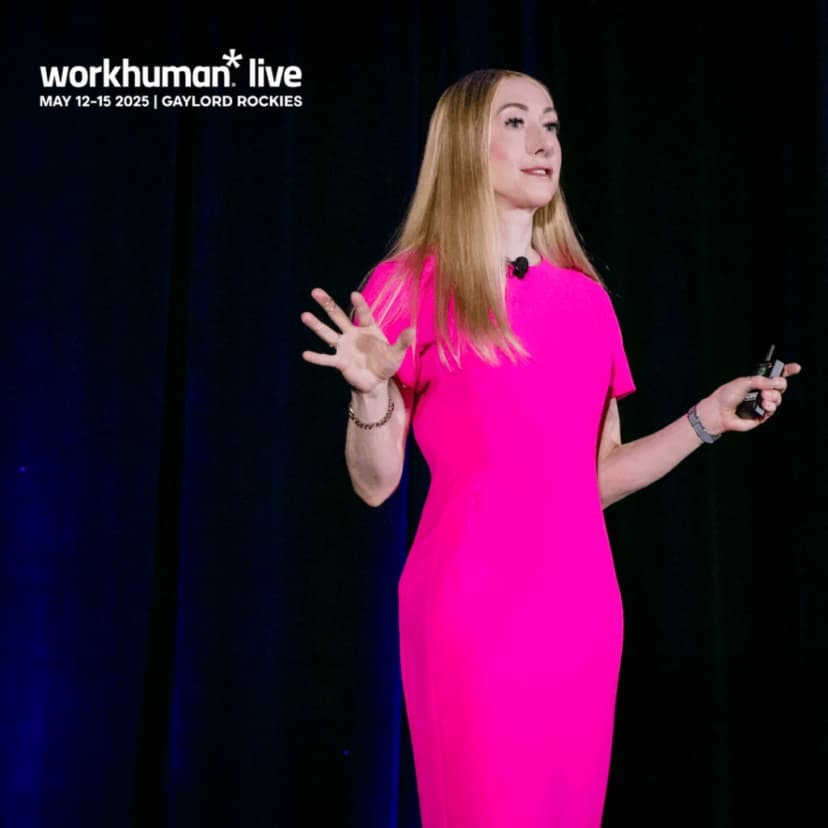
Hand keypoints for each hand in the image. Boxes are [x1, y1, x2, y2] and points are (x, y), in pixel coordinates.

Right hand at [300, 287, 415, 394]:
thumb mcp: (397, 353)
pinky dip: (317, 357)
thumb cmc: (387, 364)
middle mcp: (352, 334)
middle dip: (327, 304)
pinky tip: (305, 354)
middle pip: (338, 316)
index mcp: (368, 329)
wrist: (376, 382)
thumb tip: (413, 331)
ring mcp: (344, 347)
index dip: (360, 305)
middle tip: (315, 291)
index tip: (353, 294)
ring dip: (316, 325)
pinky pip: (327, 359)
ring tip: (304, 315)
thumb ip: (403, 342)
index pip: (363, 314)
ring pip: (328, 333)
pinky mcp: (340, 362)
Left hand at [695, 362, 801, 434]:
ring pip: (778, 398)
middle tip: (771, 386)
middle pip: (780, 386)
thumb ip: (760, 381)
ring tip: (763, 397)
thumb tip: (776, 382)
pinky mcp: (761, 415)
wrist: (718, 412)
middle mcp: (761, 392)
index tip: (796, 367)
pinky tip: (763, 405)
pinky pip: (772, 410)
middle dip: (780, 384)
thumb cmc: (726, 396)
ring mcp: (761, 403)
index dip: (786, 371)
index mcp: (756, 382)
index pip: (774, 375)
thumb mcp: (743, 382)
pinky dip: (770, 406)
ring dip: (773, 396)